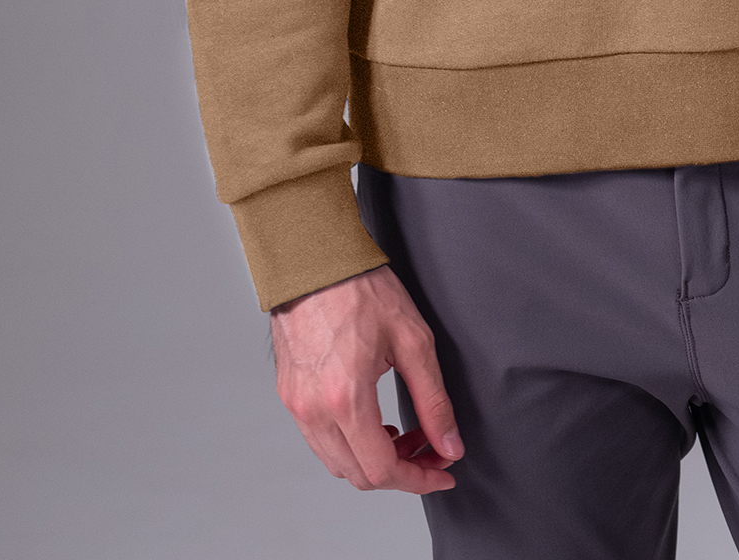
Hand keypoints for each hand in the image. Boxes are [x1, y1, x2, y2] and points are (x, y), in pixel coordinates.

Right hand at [270, 265, 462, 492]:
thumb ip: (433, 400)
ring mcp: (297, 405)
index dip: (418, 479)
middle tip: (429, 447)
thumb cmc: (361, 289)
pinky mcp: (289, 395)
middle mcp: (315, 409)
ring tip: (403, 433)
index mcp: (346, 398)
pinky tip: (373, 421)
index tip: (443, 471)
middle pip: (358, 475)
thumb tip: (449, 444)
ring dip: (374, 460)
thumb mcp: (413, 340)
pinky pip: (320, 441)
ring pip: (337, 463)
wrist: (315, 259)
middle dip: (401, 470)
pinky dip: (350, 444)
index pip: (382, 470)